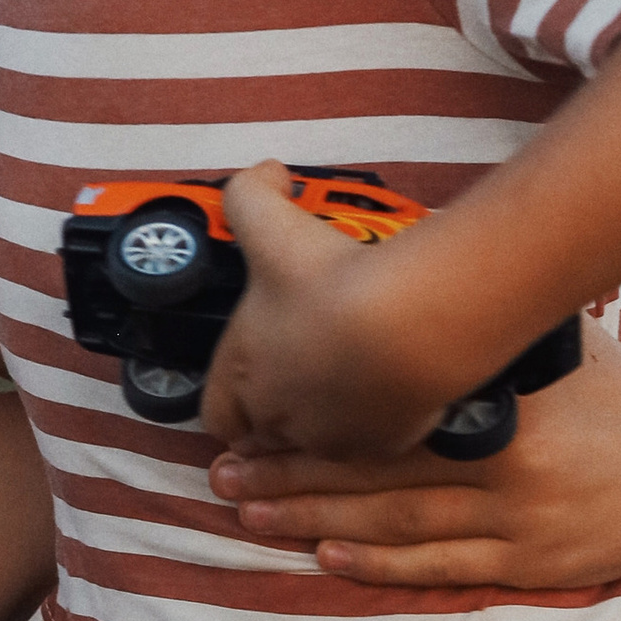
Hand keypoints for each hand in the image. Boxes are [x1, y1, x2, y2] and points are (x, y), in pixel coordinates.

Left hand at [200, 165, 450, 458]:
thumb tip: (266, 174)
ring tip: (345, 387)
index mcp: (242, 372)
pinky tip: (385, 393)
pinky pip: (368, 445)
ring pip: (316, 443)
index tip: (249, 383)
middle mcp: (278, 416)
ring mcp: (328, 438)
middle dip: (275, 413)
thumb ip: (252, 191)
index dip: (231, 399)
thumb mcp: (274, 221)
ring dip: (323, 422)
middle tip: (302, 380)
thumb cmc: (330, 280)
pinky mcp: (380, 446)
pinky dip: (373, 425)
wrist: (403, 325)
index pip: (217, 414)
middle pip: (264, 434)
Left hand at [216, 318, 620, 589]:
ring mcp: (517, 520)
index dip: (321, 417)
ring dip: (317, 519)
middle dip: (295, 473)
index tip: (259, 415)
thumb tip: (412, 277)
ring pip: (398, 522)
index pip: (394, 409)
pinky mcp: (527, 563)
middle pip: (380, 470)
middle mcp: (506, 463)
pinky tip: (326, 556)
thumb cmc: (611, 403)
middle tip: (227, 471)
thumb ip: (487, 340)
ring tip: (251, 512)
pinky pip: (441, 565)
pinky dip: (381, 563)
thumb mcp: (555, 356)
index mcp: (506, 404)